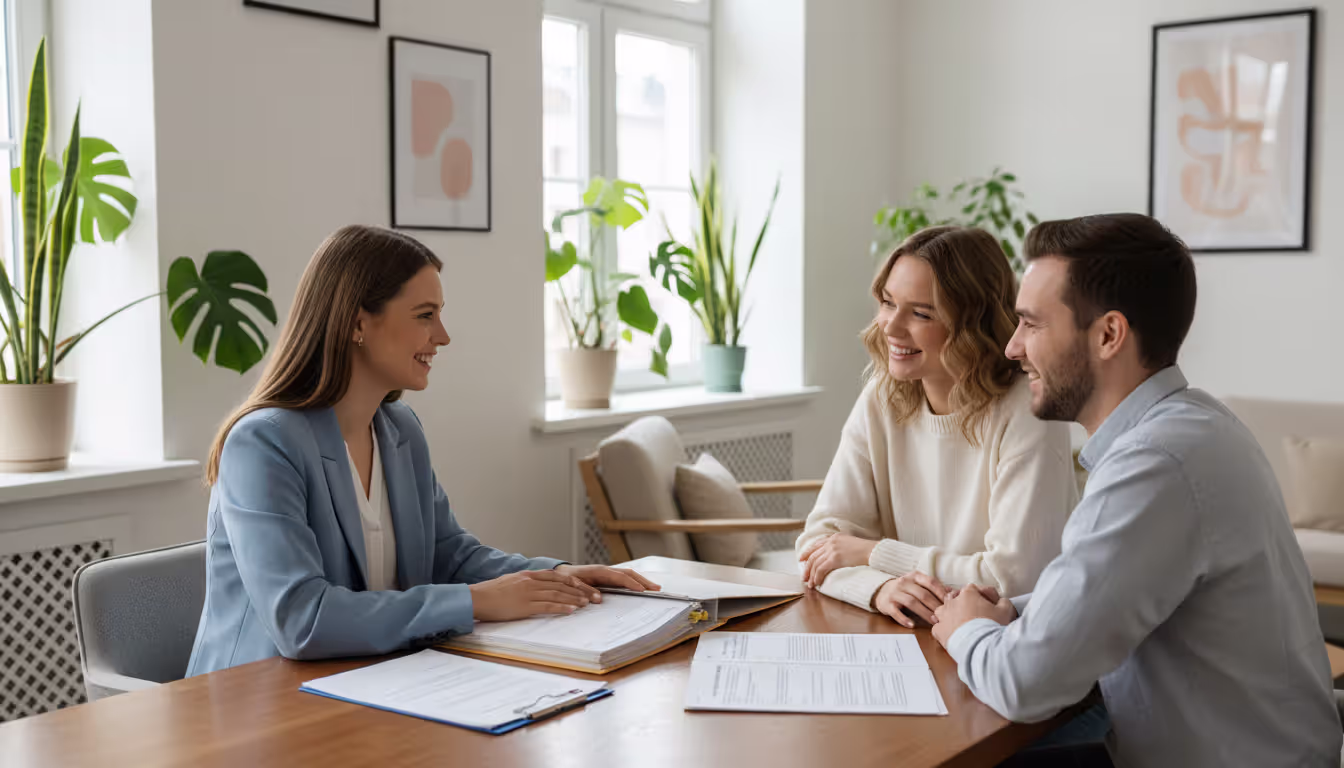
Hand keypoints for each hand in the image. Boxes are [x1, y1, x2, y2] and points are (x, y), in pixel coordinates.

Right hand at [469, 569, 598, 621]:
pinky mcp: (524, 606)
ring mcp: (528, 593)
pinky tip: (572, 610)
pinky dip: (562, 608)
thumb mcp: (511, 582)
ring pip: (557, 594)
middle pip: (561, 584)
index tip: (584, 586)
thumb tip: (537, 587)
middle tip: (593, 596)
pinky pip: (547, 606)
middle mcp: (531, 581)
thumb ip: (526, 583)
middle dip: (579, 590)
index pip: (556, 576)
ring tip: (587, 604)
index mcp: (528, 575)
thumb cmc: (490, 593)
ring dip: (574, 599)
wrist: (476, 598)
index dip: (572, 581)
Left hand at [554, 564, 660, 598]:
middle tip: (657, 589)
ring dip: (642, 581)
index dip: (631, 583)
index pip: (619, 577)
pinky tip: (641, 589)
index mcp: (599, 571)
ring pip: (628, 574)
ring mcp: (608, 573)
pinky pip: (624, 578)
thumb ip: (586, 591)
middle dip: (643, 580)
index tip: (642, 590)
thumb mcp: (574, 586)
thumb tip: (599, 599)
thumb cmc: (567, 580)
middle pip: (629, 573)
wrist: (560, 574)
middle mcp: (606, 570)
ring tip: (654, 588)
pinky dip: (635, 582)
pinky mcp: (608, 577)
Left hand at [798, 534, 877, 586]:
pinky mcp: (835, 558)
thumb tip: (837, 557)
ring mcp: (832, 549)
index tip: (801, 559)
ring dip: (811, 575)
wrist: (874, 552)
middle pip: (813, 555)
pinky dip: (817, 577)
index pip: (816, 545)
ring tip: (810, 584)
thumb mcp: (851, 544)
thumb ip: (841, 547)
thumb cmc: (867, 551)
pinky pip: (821, 569)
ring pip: (815, 564)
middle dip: (807, 567)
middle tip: (804, 577)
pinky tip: (816, 583)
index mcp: (834, 538)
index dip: (807, 552)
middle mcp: (831, 542)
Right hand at [871, 571, 949, 627]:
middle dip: (935, 605)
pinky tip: (912, 624)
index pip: (930, 582)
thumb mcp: (918, 584)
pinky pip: (896, 612)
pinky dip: (904, 619)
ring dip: (924, 612)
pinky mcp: (887, 604)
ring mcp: (894, 593)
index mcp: (914, 576)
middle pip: (922, 594)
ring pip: (911, 602)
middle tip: (945, 616)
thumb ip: (934, 588)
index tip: (951, 602)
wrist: (882, 592)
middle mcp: (904, 582)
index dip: (941, 592)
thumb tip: (953, 593)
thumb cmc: (906, 589)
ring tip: (933, 621)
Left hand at [931, 584, 1016, 647]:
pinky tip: (951, 633)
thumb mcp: (1006, 610)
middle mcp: (952, 602)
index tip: (990, 604)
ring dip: (950, 614)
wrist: (981, 647)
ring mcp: (943, 616)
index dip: (983, 595)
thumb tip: (1001, 602)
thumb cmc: (993, 626)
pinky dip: (943, 629)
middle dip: (965, 603)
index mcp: (968, 594)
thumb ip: (1003, 602)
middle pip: (956, 597)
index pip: (973, 588)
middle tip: (976, 613)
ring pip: (942, 610)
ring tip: (960, 622)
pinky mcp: (939, 631)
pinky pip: (938, 627)